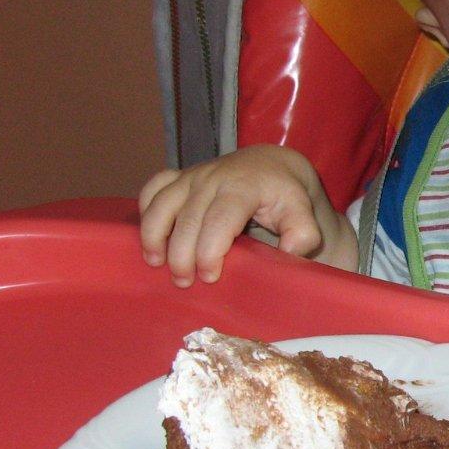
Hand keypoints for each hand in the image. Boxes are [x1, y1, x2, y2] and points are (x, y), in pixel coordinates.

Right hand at [138, 145, 357, 285]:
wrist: (271, 165)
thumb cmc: (286, 196)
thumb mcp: (303, 213)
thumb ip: (303, 233)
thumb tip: (290, 252)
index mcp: (243, 187)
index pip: (220, 219)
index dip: (209, 250)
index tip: (210, 277)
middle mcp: (213, 177)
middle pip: (187, 219)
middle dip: (181, 255)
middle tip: (185, 283)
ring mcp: (192, 175)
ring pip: (161, 204)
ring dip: (153, 236)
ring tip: (157, 265)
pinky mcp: (178, 176)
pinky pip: (152, 189)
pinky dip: (145, 213)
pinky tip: (149, 238)